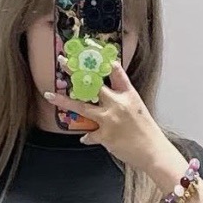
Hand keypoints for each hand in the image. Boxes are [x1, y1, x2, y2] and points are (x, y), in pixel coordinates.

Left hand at [44, 62, 178, 178]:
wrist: (153, 152)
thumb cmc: (147, 132)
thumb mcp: (138, 108)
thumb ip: (122, 99)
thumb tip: (109, 97)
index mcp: (128, 94)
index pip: (114, 71)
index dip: (101, 60)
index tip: (89, 51)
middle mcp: (117, 103)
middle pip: (93, 83)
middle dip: (76, 71)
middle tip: (62, 62)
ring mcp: (109, 119)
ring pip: (81, 107)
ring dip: (63, 101)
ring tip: (49, 95)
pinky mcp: (104, 135)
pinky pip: (89, 134)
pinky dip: (87, 136)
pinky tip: (84, 138)